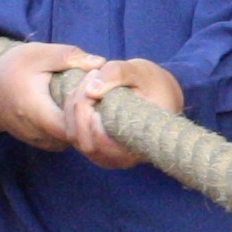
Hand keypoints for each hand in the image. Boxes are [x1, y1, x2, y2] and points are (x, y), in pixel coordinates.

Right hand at [0, 39, 105, 148]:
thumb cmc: (10, 71)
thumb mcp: (35, 54)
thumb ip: (67, 56)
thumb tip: (100, 62)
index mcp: (38, 113)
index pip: (76, 127)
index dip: (90, 110)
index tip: (94, 86)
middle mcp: (43, 135)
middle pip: (82, 136)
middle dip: (95, 116)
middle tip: (100, 92)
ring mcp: (46, 143)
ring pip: (79, 140)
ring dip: (90, 122)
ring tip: (93, 98)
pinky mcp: (48, 144)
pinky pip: (72, 140)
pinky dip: (82, 127)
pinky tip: (84, 108)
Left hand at [61, 57, 183, 167]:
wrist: (160, 95)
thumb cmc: (153, 84)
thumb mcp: (141, 72)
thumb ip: (118, 74)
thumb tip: (90, 90)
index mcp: (138, 145)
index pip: (104, 145)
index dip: (92, 122)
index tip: (94, 92)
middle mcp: (121, 158)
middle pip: (85, 141)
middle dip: (80, 106)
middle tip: (91, 77)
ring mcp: (106, 156)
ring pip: (74, 138)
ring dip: (73, 107)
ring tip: (88, 82)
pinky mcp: (94, 148)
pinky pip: (72, 134)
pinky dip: (71, 112)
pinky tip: (82, 93)